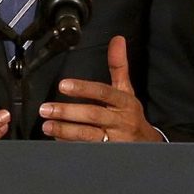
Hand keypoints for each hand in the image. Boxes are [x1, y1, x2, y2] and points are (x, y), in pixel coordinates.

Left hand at [38, 36, 161, 141]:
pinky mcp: (108, 153)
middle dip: (68, 112)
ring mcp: (115, 139)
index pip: (103, 93)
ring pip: (88, 135)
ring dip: (65, 131)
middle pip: (92, 115)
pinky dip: (71, 145)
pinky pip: (87, 149)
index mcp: (124, 102)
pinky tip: (57, 140)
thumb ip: (118, 65)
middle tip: (46, 109)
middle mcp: (120, 121)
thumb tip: (117, 40)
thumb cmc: (130, 113)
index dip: (83, 89)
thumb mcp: (126, 89)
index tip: (63, 85)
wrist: (147, 144)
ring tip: (47, 126)